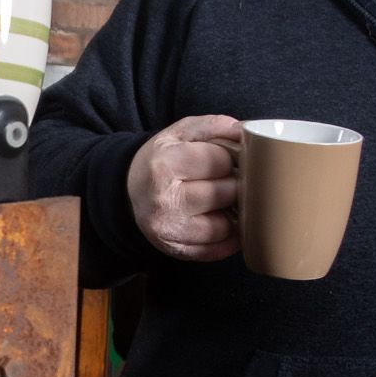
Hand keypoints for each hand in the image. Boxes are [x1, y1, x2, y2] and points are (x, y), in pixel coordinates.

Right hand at [127, 114, 243, 261]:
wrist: (128, 192)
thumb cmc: (162, 160)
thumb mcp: (180, 132)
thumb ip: (215, 125)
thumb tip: (247, 132)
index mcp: (165, 164)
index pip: (221, 161)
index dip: (229, 158)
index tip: (224, 159)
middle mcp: (164, 200)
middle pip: (227, 193)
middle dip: (233, 185)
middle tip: (226, 180)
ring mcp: (170, 229)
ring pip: (226, 225)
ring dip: (232, 213)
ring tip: (222, 202)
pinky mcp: (176, 250)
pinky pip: (217, 249)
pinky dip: (227, 238)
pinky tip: (220, 221)